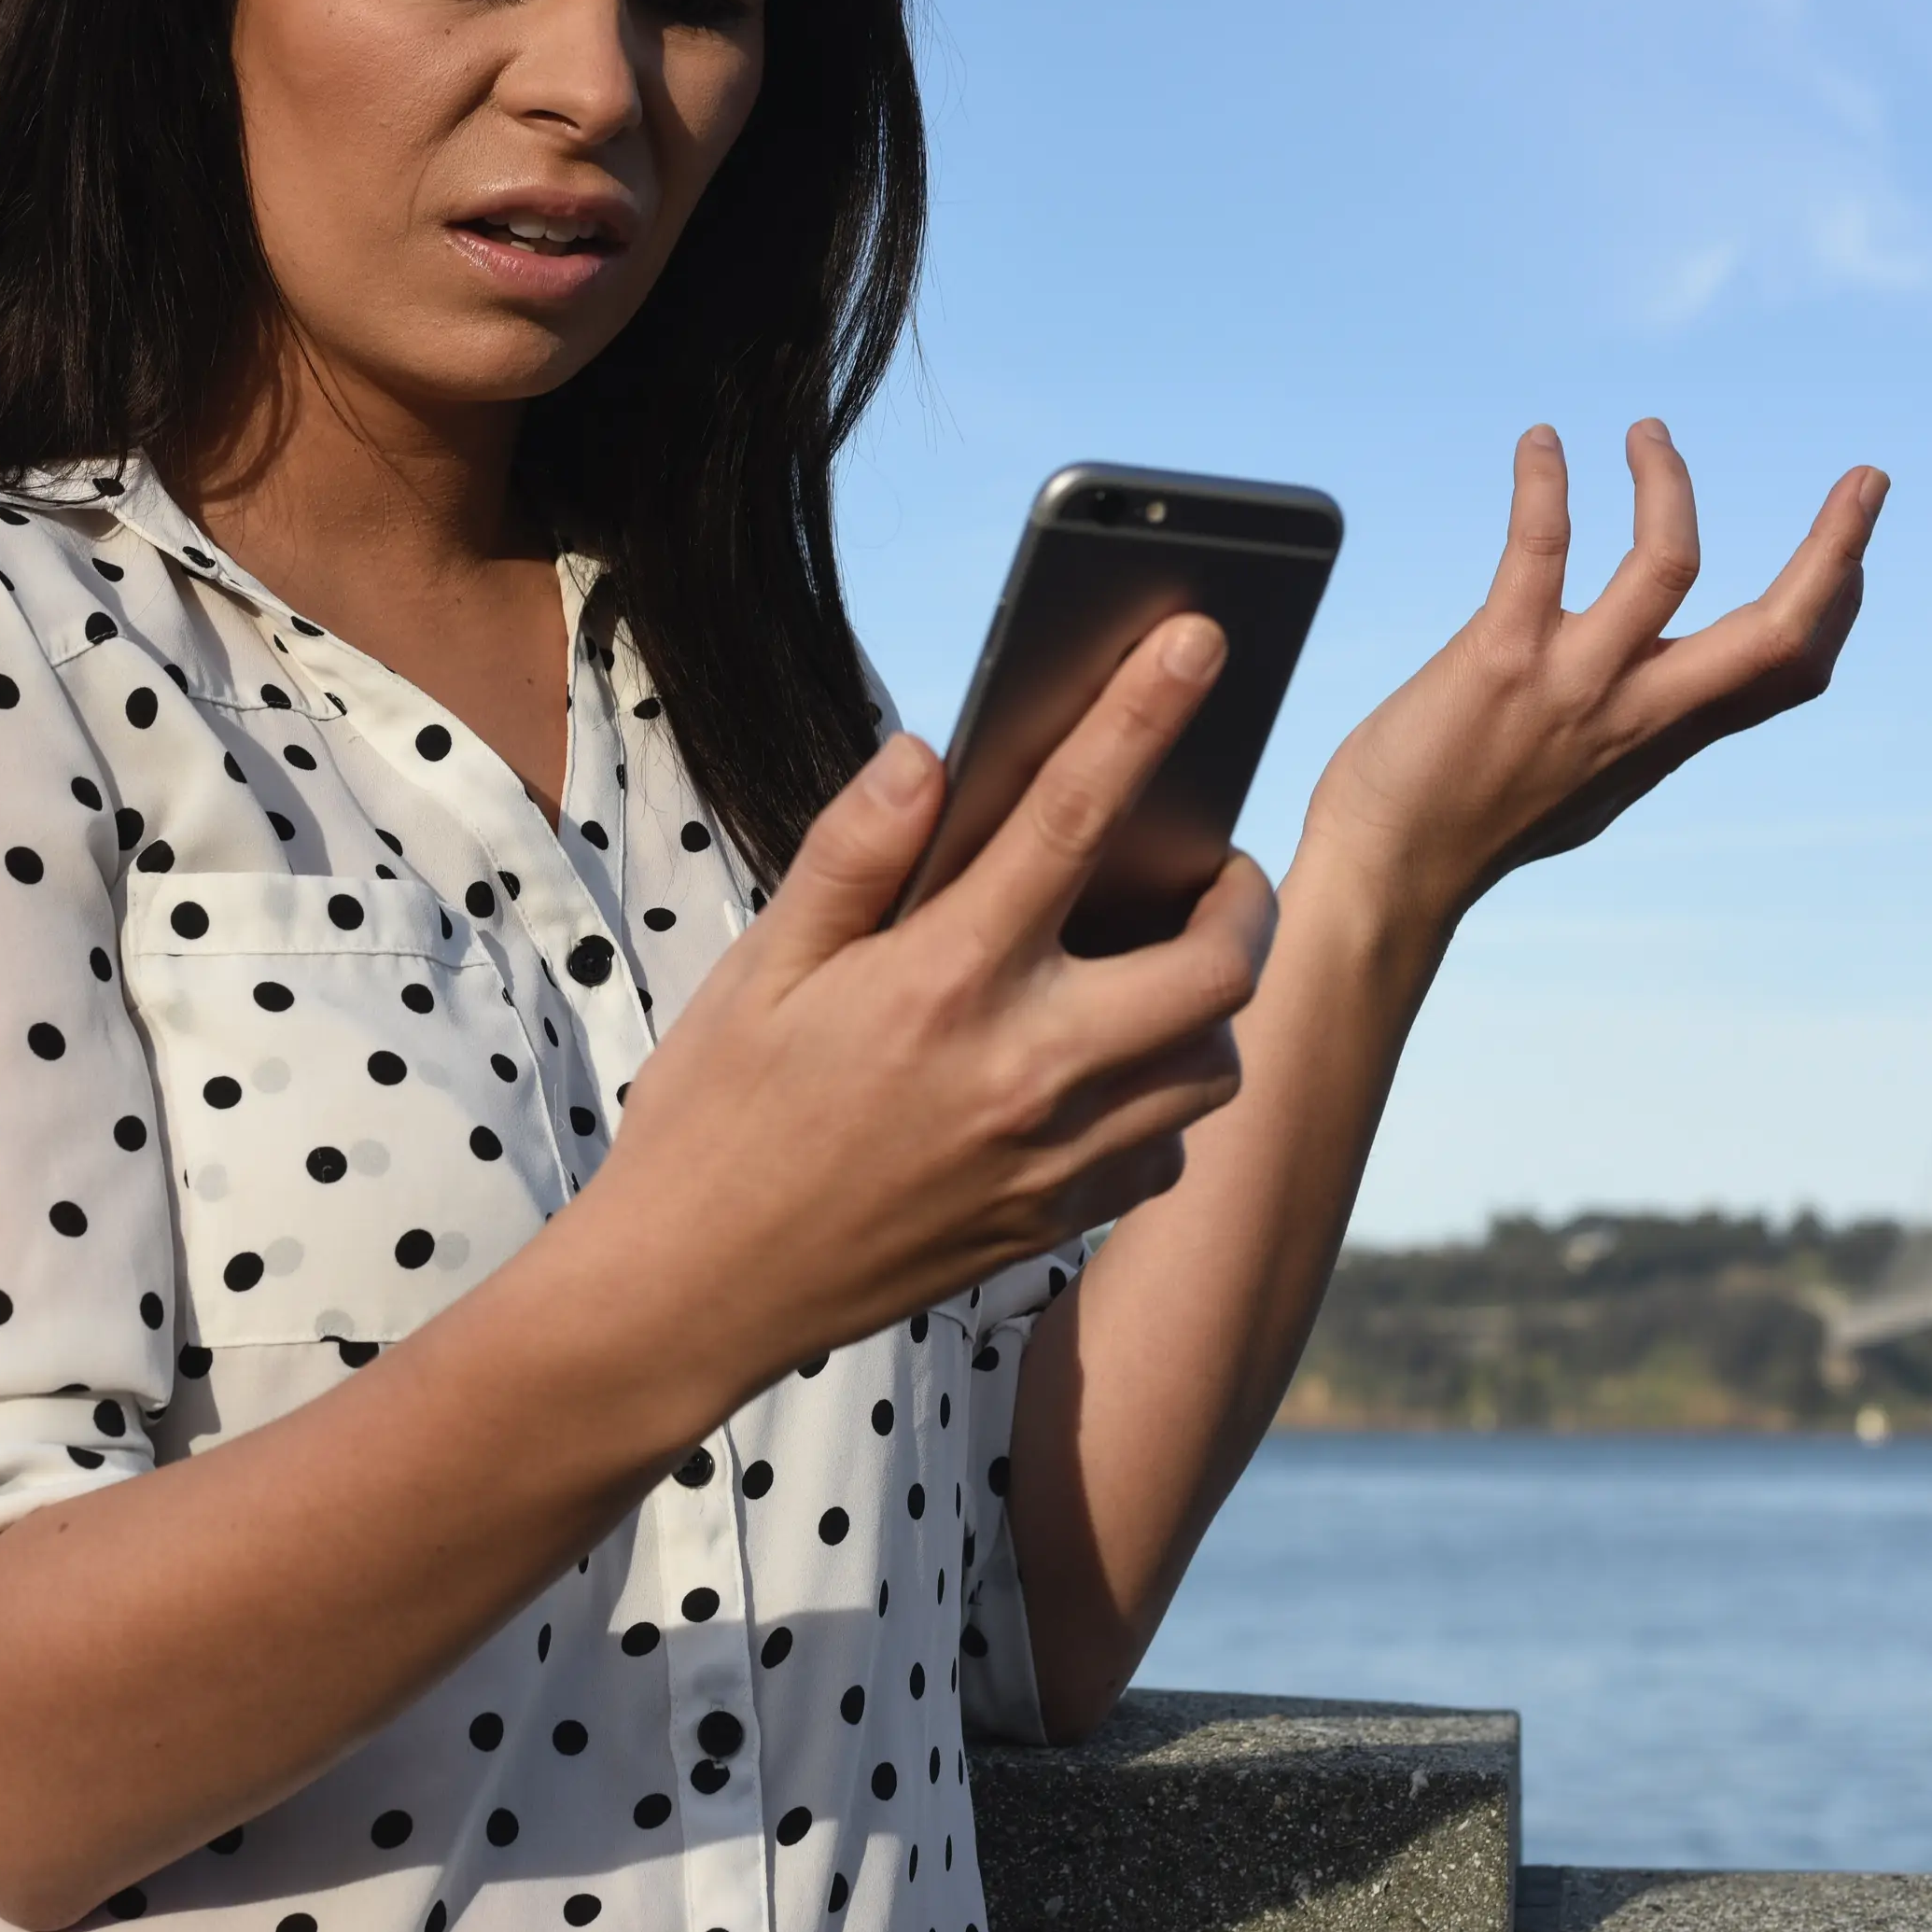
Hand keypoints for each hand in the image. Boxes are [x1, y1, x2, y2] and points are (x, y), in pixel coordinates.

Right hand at [593, 614, 1280, 1391]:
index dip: (1144, 715)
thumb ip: (855, 855)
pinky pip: (1168, 1152)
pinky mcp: (1053, 1223)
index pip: (1072, 817)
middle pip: (1217, 966)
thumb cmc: (715, 1114)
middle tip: (1205, 871)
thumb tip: (930, 757)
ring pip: (1213, 1067)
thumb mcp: (763, 967)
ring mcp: (1050, 1157)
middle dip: (1238, 900)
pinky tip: (1106, 1076)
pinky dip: (1164, 1102)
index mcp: (943, 978)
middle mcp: (1022, 1067)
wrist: (693, 1292)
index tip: (1200, 639)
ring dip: (1210, 1006)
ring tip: (1155, 969)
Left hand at [1307, 420, 1886, 923]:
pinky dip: (1546, 484)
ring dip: (1667, 484)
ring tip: (1645, 433)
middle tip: (1866, 480)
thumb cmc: (1471, 827)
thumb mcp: (1586, 788)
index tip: (1850, 548)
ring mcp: (1575, 683)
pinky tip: (1540, 443)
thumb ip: (1632, 735)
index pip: (1787, 673)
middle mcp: (1638, 710)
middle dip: (1838, 551)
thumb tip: (1658, 704)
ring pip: (1669, 566)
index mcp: (1665, 735)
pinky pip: (1542, 547)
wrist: (1389, 875)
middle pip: (1780, 635)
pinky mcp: (1501, 657)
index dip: (1836, 605)